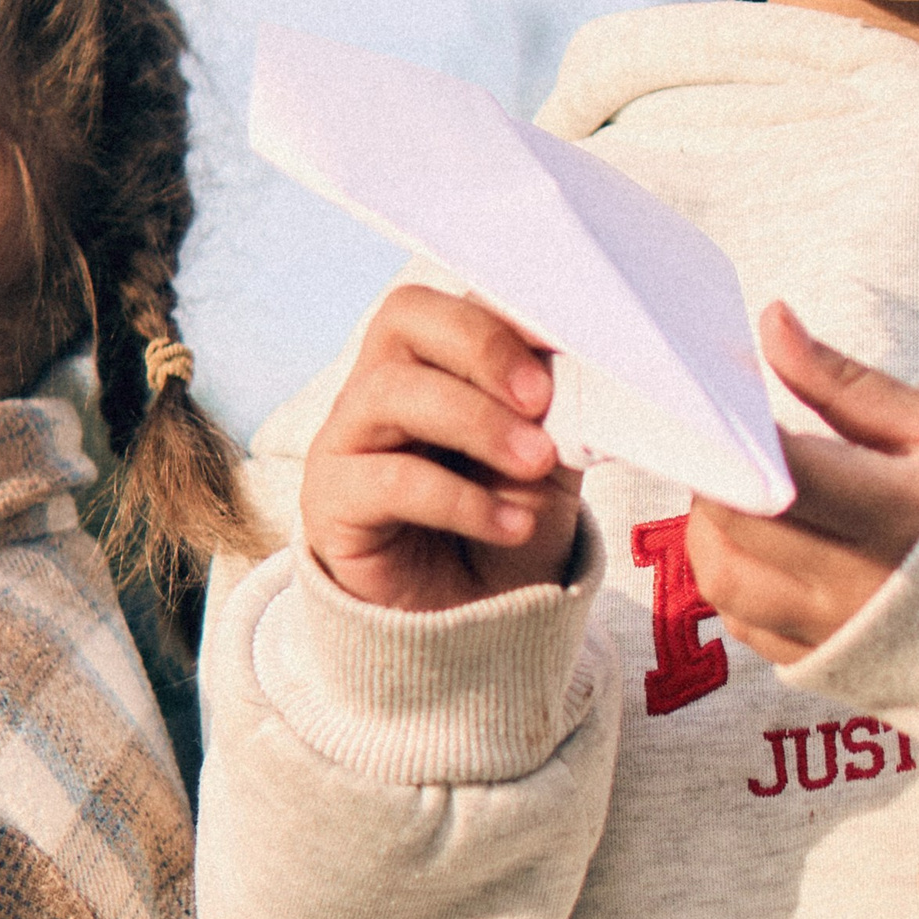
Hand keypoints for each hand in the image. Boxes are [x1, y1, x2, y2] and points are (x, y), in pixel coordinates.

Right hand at [303, 286, 583, 611]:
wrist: (479, 621)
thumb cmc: (511, 521)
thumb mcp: (554, 457)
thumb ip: (563, 405)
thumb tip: (586, 361)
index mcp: (438, 357)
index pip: (453, 297)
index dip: (506, 312)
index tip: (566, 344)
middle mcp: (382, 382)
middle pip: (404, 317)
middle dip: (481, 347)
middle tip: (540, 398)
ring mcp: (348, 437)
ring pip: (391, 392)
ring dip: (475, 423)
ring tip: (535, 463)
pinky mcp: (331, 500)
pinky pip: (388, 480)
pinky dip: (460, 500)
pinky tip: (511, 525)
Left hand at [688, 304, 918, 663]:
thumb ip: (841, 380)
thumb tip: (771, 320)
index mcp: (895, 514)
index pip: (780, 476)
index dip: (735, 439)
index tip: (728, 409)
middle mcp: (860, 586)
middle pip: (736, 531)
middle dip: (716, 481)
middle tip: (732, 448)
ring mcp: (842, 635)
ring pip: (726, 586)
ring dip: (713, 536)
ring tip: (745, 498)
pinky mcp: (833, 668)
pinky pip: (749, 628)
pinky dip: (740, 585)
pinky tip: (769, 550)